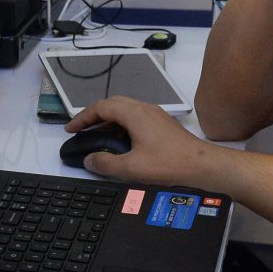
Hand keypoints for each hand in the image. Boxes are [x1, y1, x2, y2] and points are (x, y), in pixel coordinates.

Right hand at [65, 97, 222, 186]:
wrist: (202, 164)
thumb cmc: (169, 163)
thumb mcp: (132, 168)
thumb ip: (106, 163)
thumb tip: (90, 160)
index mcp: (134, 114)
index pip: (101, 107)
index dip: (82, 118)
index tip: (71, 129)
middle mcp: (144, 108)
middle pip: (112, 104)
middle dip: (93, 115)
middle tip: (81, 130)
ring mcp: (155, 114)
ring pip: (124, 109)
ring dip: (107, 119)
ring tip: (97, 136)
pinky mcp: (161, 123)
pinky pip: (134, 116)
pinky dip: (120, 124)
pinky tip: (119, 140)